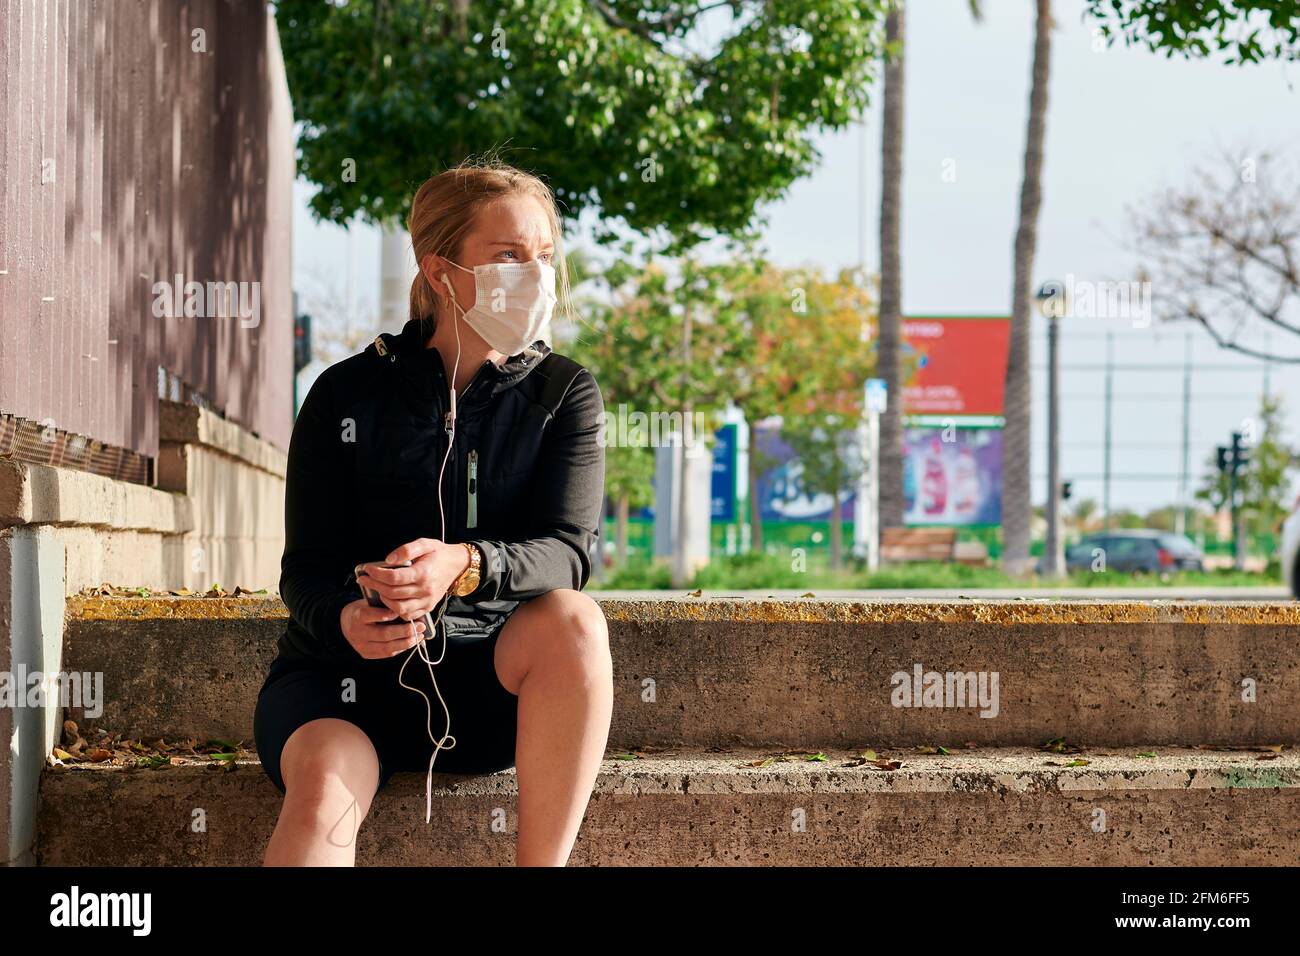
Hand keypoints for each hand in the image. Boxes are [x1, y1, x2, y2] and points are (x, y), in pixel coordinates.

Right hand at [339, 598, 425, 658]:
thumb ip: (385, 606)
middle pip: (383, 634)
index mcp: (357, 616)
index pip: (370, 615)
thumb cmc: (366, 610)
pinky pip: (386, 654)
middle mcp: (358, 632)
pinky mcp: (366, 654)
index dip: (386, 614)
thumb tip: (409, 609)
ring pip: (387, 647)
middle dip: (405, 631)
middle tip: (420, 626)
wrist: (348, 624)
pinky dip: (401, 648)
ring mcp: (361, 645)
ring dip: (406, 642)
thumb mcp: (371, 603)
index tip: (400, 611)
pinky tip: (412, 642)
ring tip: (419, 636)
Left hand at [357, 538, 471, 621]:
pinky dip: (395, 610)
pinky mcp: (428, 608)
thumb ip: (406, 550)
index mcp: (423, 573)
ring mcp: (427, 601)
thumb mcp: (424, 543)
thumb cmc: (439, 554)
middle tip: (364, 579)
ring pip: (398, 608)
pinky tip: (389, 599)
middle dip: (374, 585)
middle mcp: (425, 590)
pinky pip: (407, 615)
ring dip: (383, 599)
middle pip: (392, 593)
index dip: (376, 574)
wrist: (457, 565)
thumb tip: (388, 560)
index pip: (393, 577)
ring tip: (377, 589)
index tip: (368, 569)